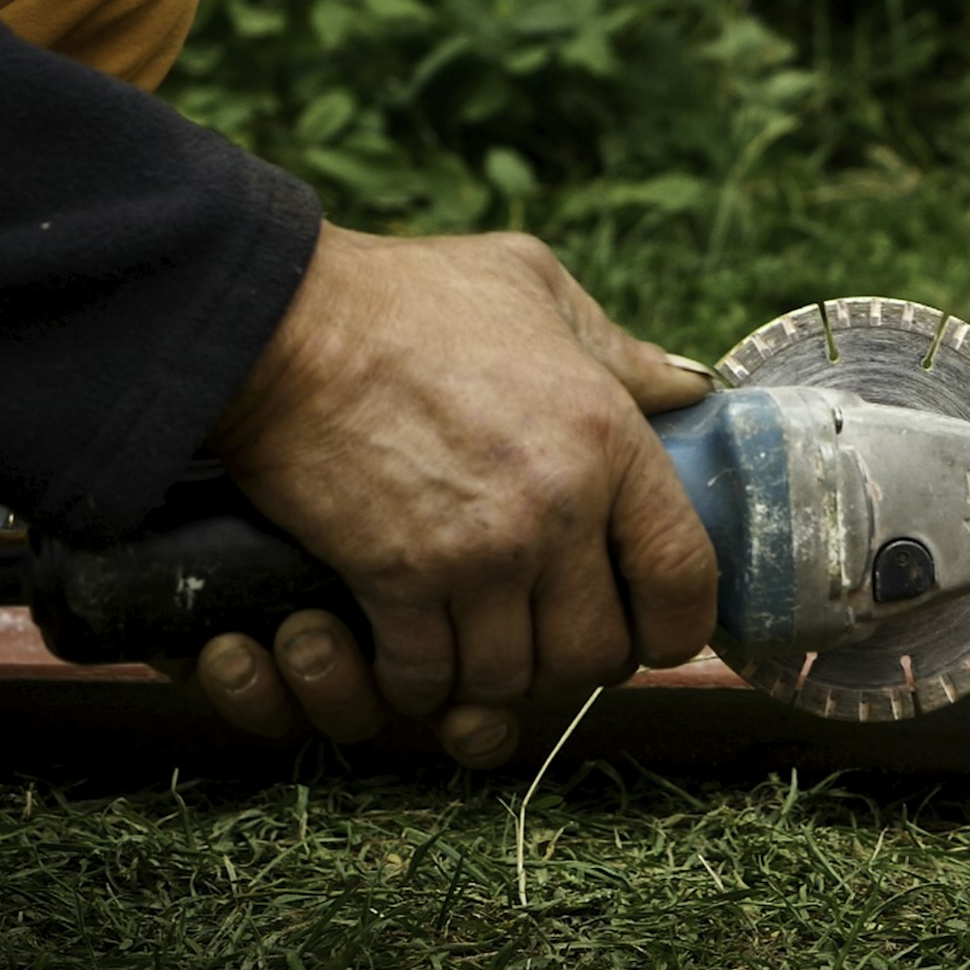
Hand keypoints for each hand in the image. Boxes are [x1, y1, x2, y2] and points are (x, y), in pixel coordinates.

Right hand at [192, 222, 716, 765]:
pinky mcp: (397, 581)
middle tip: (551, 639)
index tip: (656, 633)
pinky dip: (419, 681)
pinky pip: (428, 678)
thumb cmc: (407, 298)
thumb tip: (690, 391)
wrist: (279, 321)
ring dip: (494, 675)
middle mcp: (558, 506)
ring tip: (480, 643)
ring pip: (512, 677)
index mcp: (609, 437)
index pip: (685, 575)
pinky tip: (410, 651)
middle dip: (578, 662)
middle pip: (599, 651)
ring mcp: (479, 551)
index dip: (678, 625)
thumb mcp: (536, 288)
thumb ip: (620, 352)